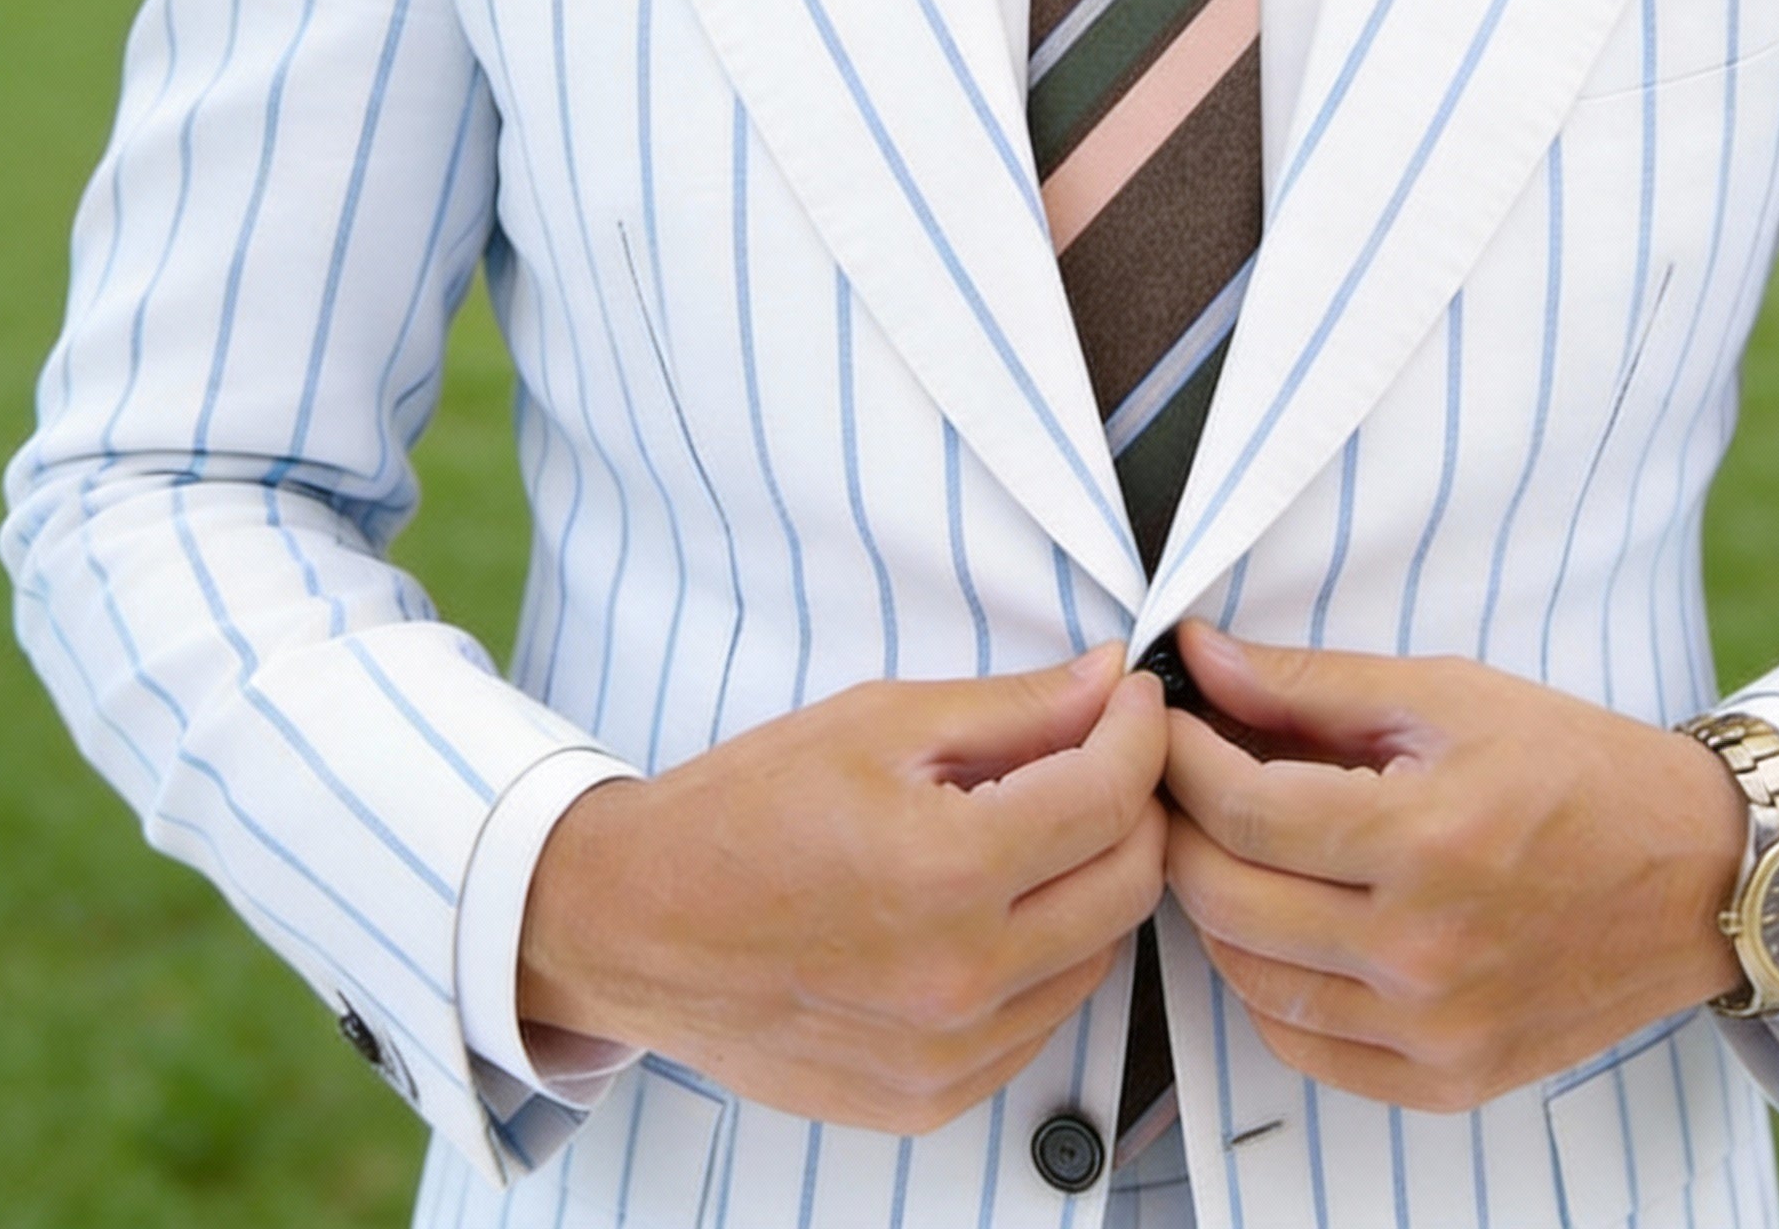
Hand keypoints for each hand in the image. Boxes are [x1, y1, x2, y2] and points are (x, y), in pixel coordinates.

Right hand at [519, 648, 1167, 1132]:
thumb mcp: (878, 722)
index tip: (1132, 701)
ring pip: (1100, 955)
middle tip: (1101, 755)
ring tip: (1038, 829)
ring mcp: (950, 1052)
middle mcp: (961, 975)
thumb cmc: (742, 814)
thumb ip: (1012, 707)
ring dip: (1095, 881)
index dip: (1140, 731)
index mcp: (946, 868)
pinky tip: (996, 906)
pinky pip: (1044, 1020)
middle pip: (1131, 882)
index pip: (1112, 795)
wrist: (638, 923)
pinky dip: (1046, 955)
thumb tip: (1106, 683)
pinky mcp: (933, 1097)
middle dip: (1136, 803)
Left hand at [1162, 622, 1746, 1112]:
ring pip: (1251, 979)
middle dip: (1179, 827)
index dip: (1181, 759)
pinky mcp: (1453, 1078)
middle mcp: (1427, 951)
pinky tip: (1274, 926)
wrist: (1699, 873)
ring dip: (1212, 906)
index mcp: (1427, 840)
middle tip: (1176, 779)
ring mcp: (1438, 1029)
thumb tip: (1199, 657)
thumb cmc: (1575, 768)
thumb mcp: (1445, 695)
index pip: (1243, 811)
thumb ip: (1309, 682)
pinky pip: (1307, 1048)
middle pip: (1228, 899)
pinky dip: (1266, 987)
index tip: (1164, 722)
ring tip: (1223, 844)